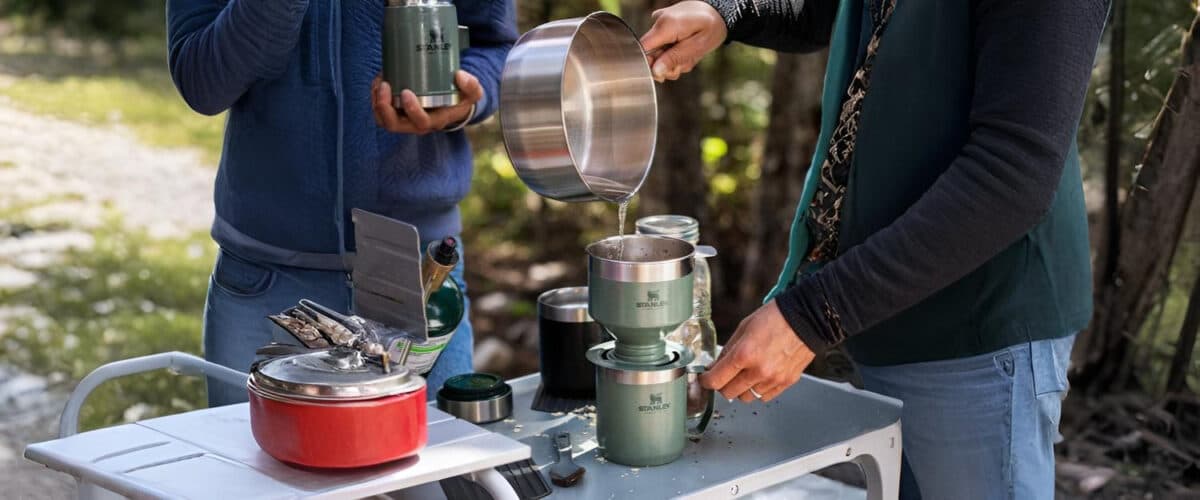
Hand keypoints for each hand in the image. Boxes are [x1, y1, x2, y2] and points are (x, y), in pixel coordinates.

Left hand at [372, 70, 483, 134]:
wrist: (452, 104)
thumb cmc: (460, 99)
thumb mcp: (472, 93)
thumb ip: (471, 85)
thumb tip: (459, 75)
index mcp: (435, 121)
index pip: (420, 122)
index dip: (411, 110)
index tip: (407, 91)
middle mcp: (416, 124)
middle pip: (394, 125)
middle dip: (384, 107)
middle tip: (384, 85)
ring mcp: (404, 120)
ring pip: (383, 119)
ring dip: (376, 102)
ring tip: (379, 81)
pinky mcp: (396, 113)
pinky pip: (380, 111)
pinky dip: (375, 97)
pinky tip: (378, 81)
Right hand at [639, 0, 727, 81]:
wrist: (718, 11)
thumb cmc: (712, 26)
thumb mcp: (698, 46)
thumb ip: (675, 58)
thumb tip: (655, 71)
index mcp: (666, 25)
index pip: (642, 49)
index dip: (649, 65)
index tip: (663, 73)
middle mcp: (659, 21)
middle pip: (650, 53)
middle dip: (666, 64)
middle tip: (683, 65)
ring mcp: (660, 21)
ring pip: (657, 51)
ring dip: (672, 59)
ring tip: (688, 55)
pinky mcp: (663, 24)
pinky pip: (662, 44)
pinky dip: (672, 51)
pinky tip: (684, 48)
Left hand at [699, 300, 814, 402]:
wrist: (807, 319)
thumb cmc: (777, 318)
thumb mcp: (744, 327)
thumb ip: (728, 350)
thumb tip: (716, 366)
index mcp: (744, 354)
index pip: (716, 380)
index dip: (706, 380)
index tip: (705, 378)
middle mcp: (758, 371)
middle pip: (729, 393)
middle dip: (722, 384)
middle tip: (724, 375)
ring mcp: (774, 379)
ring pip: (747, 397)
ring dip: (741, 389)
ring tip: (745, 374)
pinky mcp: (786, 382)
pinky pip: (765, 397)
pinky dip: (759, 390)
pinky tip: (760, 376)